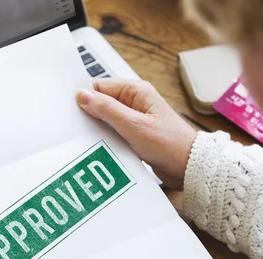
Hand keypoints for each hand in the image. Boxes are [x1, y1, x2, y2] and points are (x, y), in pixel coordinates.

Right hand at [77, 78, 196, 189]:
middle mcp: (135, 102)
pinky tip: (102, 148)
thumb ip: (107, 109)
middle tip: (82, 130)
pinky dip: (108, 140)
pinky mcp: (135, 135)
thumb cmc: (169, 144)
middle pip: (102, 104)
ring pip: (107, 120)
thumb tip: (83, 95)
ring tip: (92, 141)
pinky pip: (114, 133)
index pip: (100, 87)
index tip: (74, 112)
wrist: (188, 167)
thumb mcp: (134, 125)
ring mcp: (135, 119)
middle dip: (92, 116)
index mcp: (136, 91)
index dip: (87, 99)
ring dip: (100, 131)